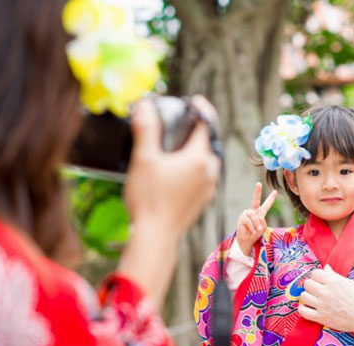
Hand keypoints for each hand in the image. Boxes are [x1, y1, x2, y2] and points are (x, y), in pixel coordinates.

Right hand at [123, 96, 219, 233]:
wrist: (156, 236)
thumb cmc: (149, 198)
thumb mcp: (143, 159)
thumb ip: (146, 129)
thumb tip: (146, 105)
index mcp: (199, 158)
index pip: (207, 123)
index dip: (200, 108)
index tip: (192, 101)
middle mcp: (210, 171)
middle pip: (209, 142)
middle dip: (198, 129)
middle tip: (184, 121)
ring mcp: (208, 187)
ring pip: (207, 159)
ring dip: (196, 148)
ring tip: (180, 144)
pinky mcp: (203, 199)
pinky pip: (203, 175)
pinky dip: (194, 165)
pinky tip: (178, 168)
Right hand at [235, 182, 276, 254]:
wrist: (247, 240)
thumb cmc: (255, 233)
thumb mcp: (262, 227)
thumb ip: (262, 221)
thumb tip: (257, 216)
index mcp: (260, 212)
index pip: (266, 204)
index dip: (271, 198)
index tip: (275, 191)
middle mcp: (253, 211)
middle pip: (255, 200)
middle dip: (257, 191)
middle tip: (258, 183)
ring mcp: (247, 213)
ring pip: (254, 216)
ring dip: (257, 224)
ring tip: (257, 231)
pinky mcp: (242, 218)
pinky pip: (249, 221)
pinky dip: (252, 227)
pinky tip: (253, 231)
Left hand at [299, 266, 353, 345]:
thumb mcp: (349, 283)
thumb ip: (334, 275)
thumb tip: (325, 268)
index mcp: (333, 282)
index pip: (314, 273)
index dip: (317, 276)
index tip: (320, 281)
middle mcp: (325, 292)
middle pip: (307, 283)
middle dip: (311, 286)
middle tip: (317, 290)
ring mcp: (322, 305)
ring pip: (303, 296)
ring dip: (307, 297)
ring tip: (314, 299)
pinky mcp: (321, 317)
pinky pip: (303, 311)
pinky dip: (303, 309)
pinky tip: (309, 308)